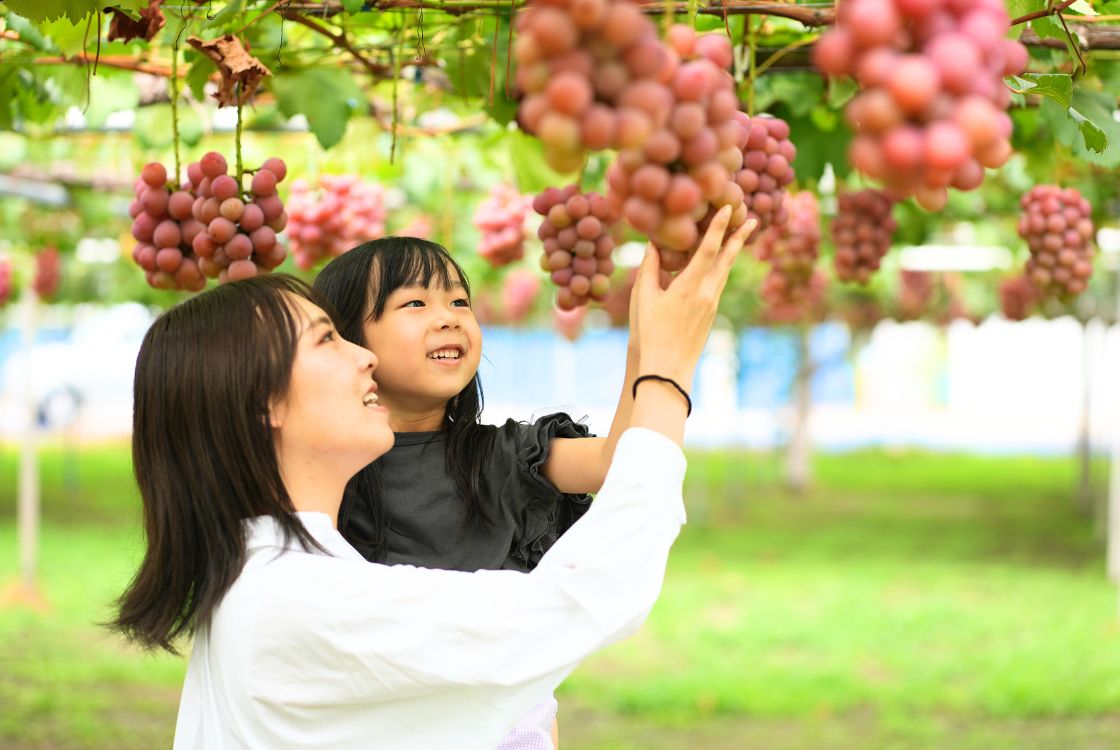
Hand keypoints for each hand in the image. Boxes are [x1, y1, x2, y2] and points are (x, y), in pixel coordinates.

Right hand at [634, 207, 755, 389]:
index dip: (717, 227)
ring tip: (739, 235)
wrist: (668, 367)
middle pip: (727, 258)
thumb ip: (649, 268)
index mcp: (689, 286)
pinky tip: (719, 263)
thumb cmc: (650, 332)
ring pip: (725, 271)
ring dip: (732, 251)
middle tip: (752, 217)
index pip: (708, 249)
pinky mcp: (711, 313)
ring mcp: (712, 304)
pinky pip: (718, 283)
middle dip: (739, 236)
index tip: (726, 208)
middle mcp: (706, 293)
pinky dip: (721, 267)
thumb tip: (652, 244)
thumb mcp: (643, 298)